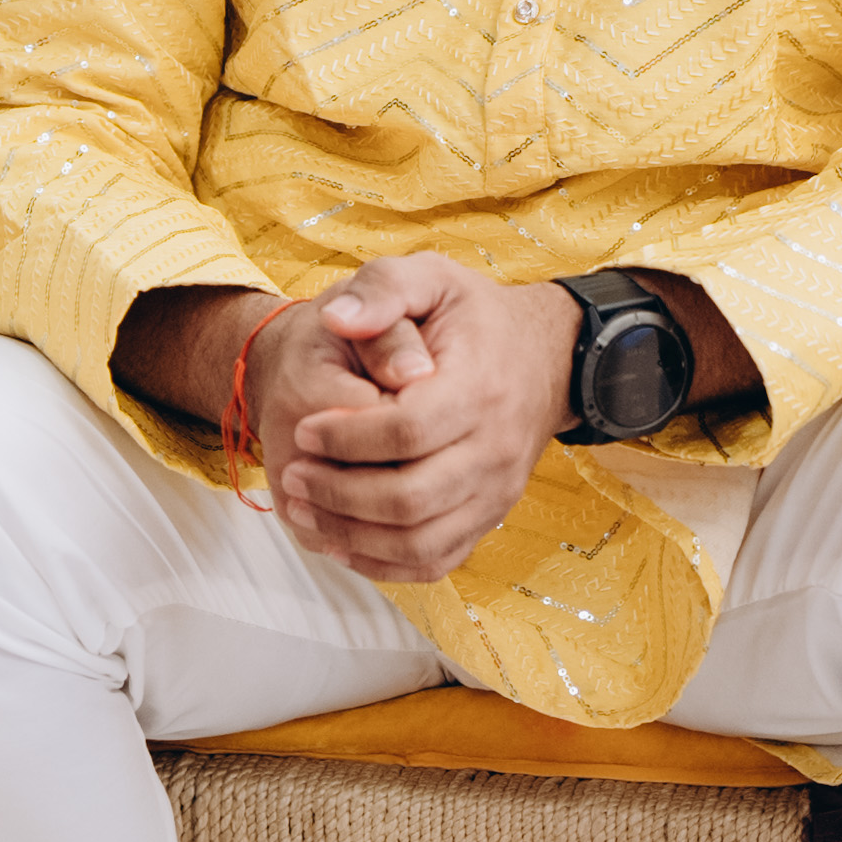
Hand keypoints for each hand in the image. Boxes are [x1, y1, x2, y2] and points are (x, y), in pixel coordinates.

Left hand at [247, 255, 579, 583]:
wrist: (547, 356)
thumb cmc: (477, 317)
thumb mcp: (433, 277)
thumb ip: (382, 287)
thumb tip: (335, 318)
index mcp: (479, 389)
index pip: (406, 430)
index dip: (345, 436)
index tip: (303, 428)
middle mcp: (495, 450)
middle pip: (409, 497)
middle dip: (338, 493)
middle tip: (293, 474)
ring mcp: (496, 492)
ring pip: (419, 541)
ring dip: (352, 535)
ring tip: (304, 509)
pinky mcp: (489, 517)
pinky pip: (435, 561)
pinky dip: (383, 563)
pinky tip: (340, 541)